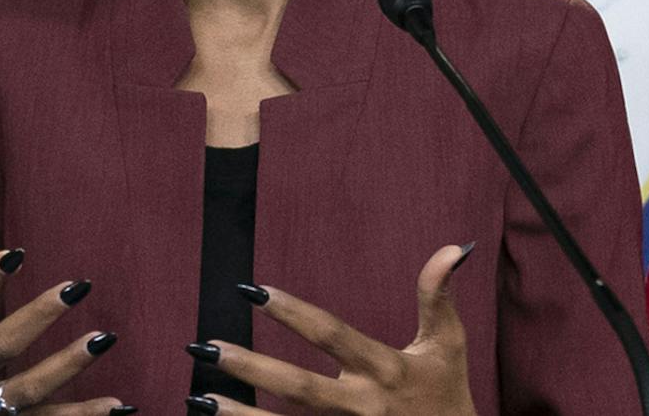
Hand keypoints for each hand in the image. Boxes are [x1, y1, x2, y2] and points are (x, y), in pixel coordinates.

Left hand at [187, 243, 476, 415]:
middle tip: (205, 348)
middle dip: (250, 368)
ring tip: (197, 398)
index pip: (333, 336)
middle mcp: (364, 406)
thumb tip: (451, 247)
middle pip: (299, 388)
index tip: (252, 291)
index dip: (294, 313)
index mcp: (387, 370)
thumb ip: (438, 297)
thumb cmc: (448, 394)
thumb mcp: (447, 345)